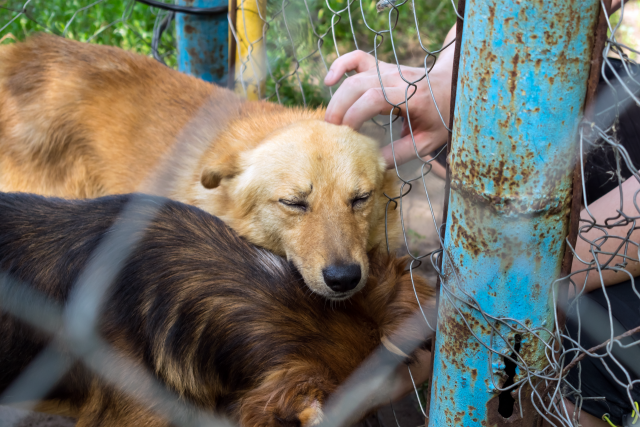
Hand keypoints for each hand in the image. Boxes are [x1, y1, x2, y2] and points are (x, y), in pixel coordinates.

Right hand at [324, 26, 455, 168]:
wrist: (453, 87)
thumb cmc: (441, 118)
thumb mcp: (427, 142)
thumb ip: (401, 153)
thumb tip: (372, 163)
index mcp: (412, 96)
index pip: (375, 97)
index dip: (355, 114)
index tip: (348, 135)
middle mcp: (398, 78)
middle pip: (359, 85)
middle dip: (340, 108)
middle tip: (331, 133)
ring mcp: (389, 69)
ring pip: (355, 74)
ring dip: (337, 98)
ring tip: (330, 121)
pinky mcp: (382, 66)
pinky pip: (357, 58)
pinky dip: (340, 65)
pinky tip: (328, 81)